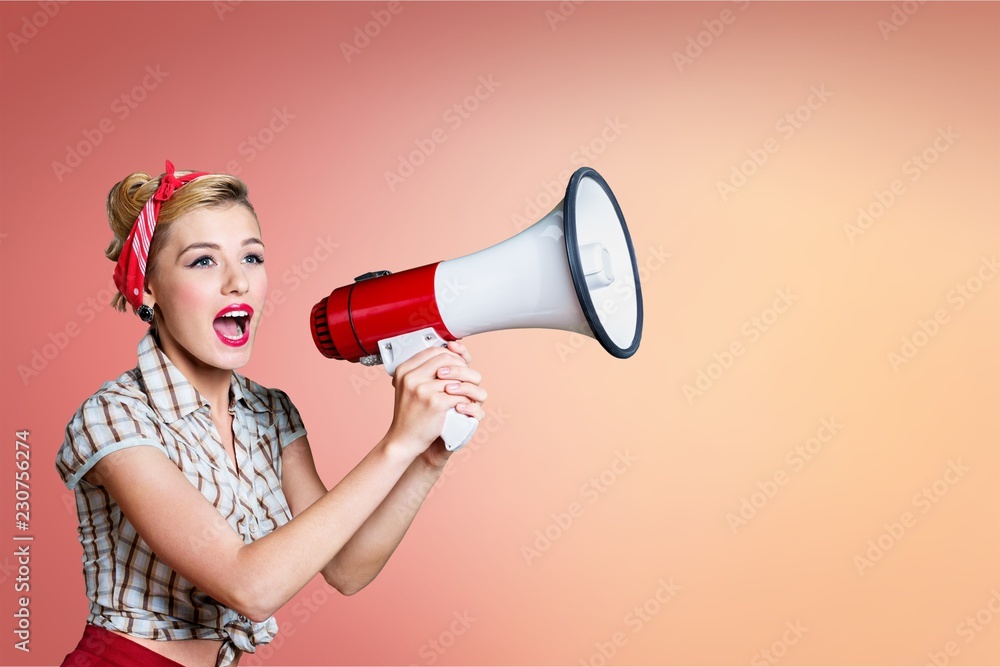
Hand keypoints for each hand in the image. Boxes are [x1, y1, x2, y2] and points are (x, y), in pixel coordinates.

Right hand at [384, 340, 486, 464]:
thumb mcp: (409, 388)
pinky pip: (459, 396)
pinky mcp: (435, 403)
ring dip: (467, 386)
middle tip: (466, 379)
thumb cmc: (409, 415)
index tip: (458, 364)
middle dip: (462, 367)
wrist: (403, 440)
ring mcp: (422, 389)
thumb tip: (448, 355)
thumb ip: (422, 372)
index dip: (450, 355)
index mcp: (404, 370)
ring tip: (468, 394)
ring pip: (456, 378)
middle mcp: (411, 377)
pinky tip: (464, 406)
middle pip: (447, 360)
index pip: (433, 350)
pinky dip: (466, 401)